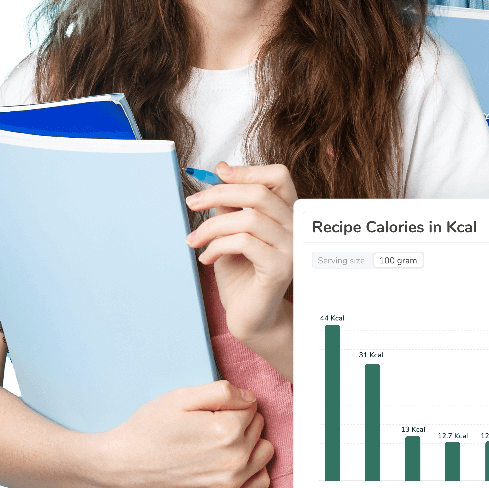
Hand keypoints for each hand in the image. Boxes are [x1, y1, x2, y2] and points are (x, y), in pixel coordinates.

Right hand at [98, 380, 273, 487]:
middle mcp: (234, 460)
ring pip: (265, 450)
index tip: (210, 409)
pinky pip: (261, 482)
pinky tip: (233, 461)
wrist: (124, 466)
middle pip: (258, 425)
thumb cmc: (151, 427)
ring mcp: (230, 483)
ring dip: (250, 442)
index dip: (231, 403)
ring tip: (223, 441)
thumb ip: (223, 391)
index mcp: (226, 430)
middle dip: (241, 420)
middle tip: (211, 424)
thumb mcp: (183, 396)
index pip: (252, 404)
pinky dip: (253, 469)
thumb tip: (250, 398)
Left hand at [185, 163, 294, 365]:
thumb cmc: (242, 276)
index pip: (278, 177)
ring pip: (248, 218)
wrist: (250, 317)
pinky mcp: (280, 268)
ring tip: (194, 241)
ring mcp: (292, 247)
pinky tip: (206, 258)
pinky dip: (218, 246)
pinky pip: (245, 243)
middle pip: (259, 192)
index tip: (218, 173)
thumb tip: (220, 173)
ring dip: (211, 227)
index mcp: (287, 213)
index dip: (248, 170)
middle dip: (219, 193)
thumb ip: (231, 207)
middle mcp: (296, 227)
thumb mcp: (231, 233)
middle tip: (192, 203)